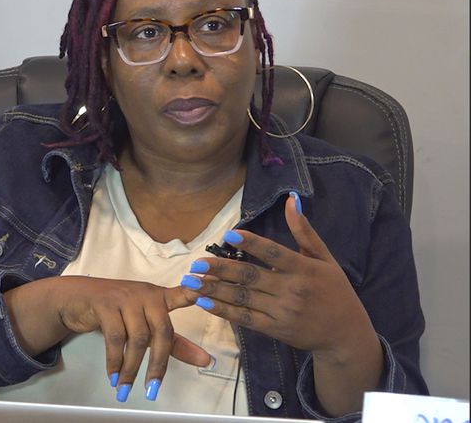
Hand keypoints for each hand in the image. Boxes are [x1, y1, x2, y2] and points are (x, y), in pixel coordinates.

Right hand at [4, 276, 210, 400]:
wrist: (77, 297)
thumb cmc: (117, 311)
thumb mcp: (145, 323)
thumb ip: (174, 342)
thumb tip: (204, 360)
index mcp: (160, 297)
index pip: (182, 294)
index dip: (195, 293)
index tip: (205, 293)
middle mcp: (146, 295)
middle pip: (161, 331)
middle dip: (158, 364)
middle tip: (152, 389)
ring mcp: (125, 298)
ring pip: (137, 338)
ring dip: (131, 368)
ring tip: (125, 387)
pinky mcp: (105, 304)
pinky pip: (114, 338)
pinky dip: (114, 361)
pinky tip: (113, 375)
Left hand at [183, 192, 381, 414]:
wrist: (345, 335)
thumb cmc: (335, 291)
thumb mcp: (324, 258)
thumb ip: (304, 231)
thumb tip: (291, 200)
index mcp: (303, 269)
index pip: (273, 253)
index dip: (251, 243)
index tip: (228, 236)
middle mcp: (291, 290)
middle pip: (250, 276)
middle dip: (221, 270)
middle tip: (197, 264)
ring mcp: (281, 311)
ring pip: (243, 298)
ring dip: (215, 290)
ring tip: (191, 282)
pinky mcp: (274, 329)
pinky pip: (245, 318)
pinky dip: (224, 311)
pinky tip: (205, 302)